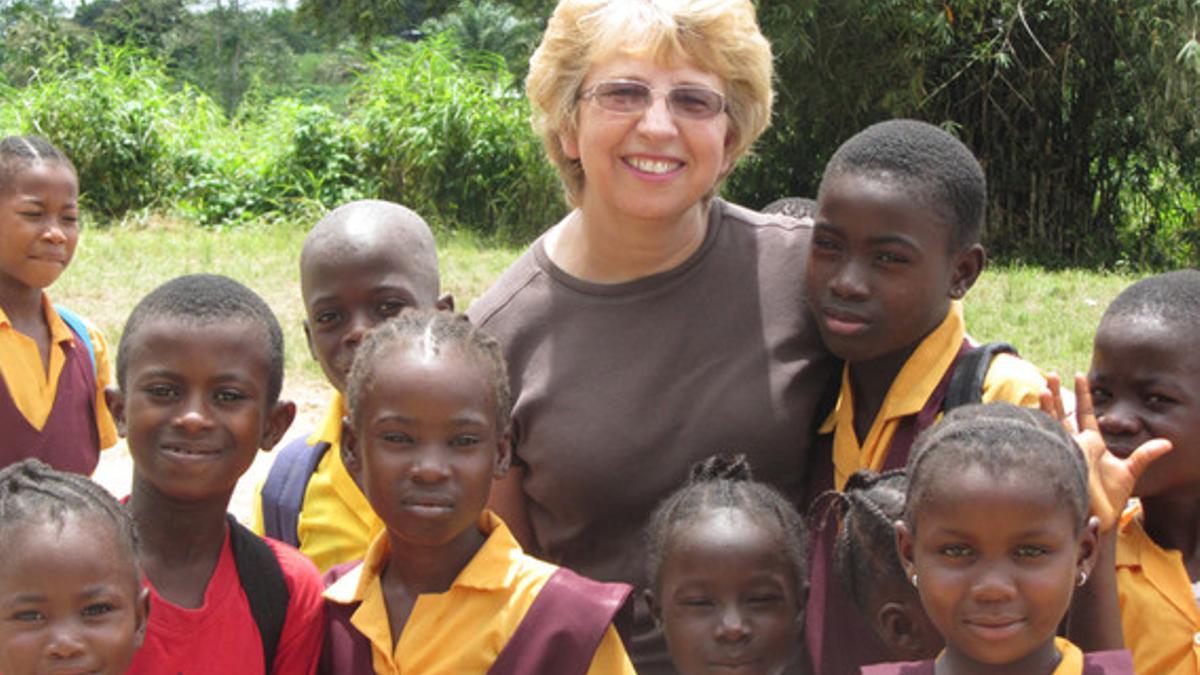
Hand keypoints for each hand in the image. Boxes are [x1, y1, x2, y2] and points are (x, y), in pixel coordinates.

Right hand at [1044, 373, 1171, 532]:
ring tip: (1043, 388)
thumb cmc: (1112, 497)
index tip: (1079, 375)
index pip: (1085, 413)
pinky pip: (1049, 439)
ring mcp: (1065, 450)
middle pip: (1063, 413)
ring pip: (1053, 423)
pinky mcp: (1060, 459)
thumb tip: (1168, 443)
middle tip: (1051, 374)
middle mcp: (1076, 443)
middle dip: (1056, 393)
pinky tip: (1038, 412)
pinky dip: (1042, 425)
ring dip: (1047, 406)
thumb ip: (1145, 455)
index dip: (1083, 394)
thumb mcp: (1131, 471)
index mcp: (1092, 443)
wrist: (1099, 516)